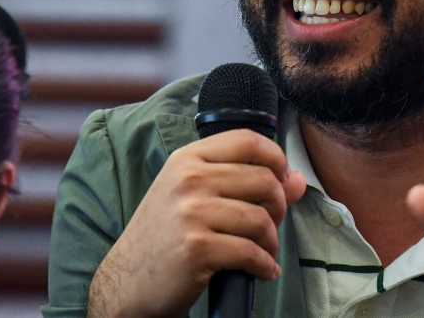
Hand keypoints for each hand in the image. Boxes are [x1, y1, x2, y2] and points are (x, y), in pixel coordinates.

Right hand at [88, 129, 306, 317]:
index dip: (276, 158)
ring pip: (261, 219)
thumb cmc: (164, 236)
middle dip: (278, 207)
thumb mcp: (196, 197)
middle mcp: (188, 179)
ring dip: (272, 241)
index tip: (283, 179)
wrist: (125, 282)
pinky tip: (262, 270)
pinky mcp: (196, 248)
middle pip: (264, 180)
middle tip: (270, 225)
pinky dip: (264, 265)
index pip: (248, 140)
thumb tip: (297, 179)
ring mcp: (191, 212)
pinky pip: (251, 252)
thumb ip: (247, 183)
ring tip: (264, 251)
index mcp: (188, 159)